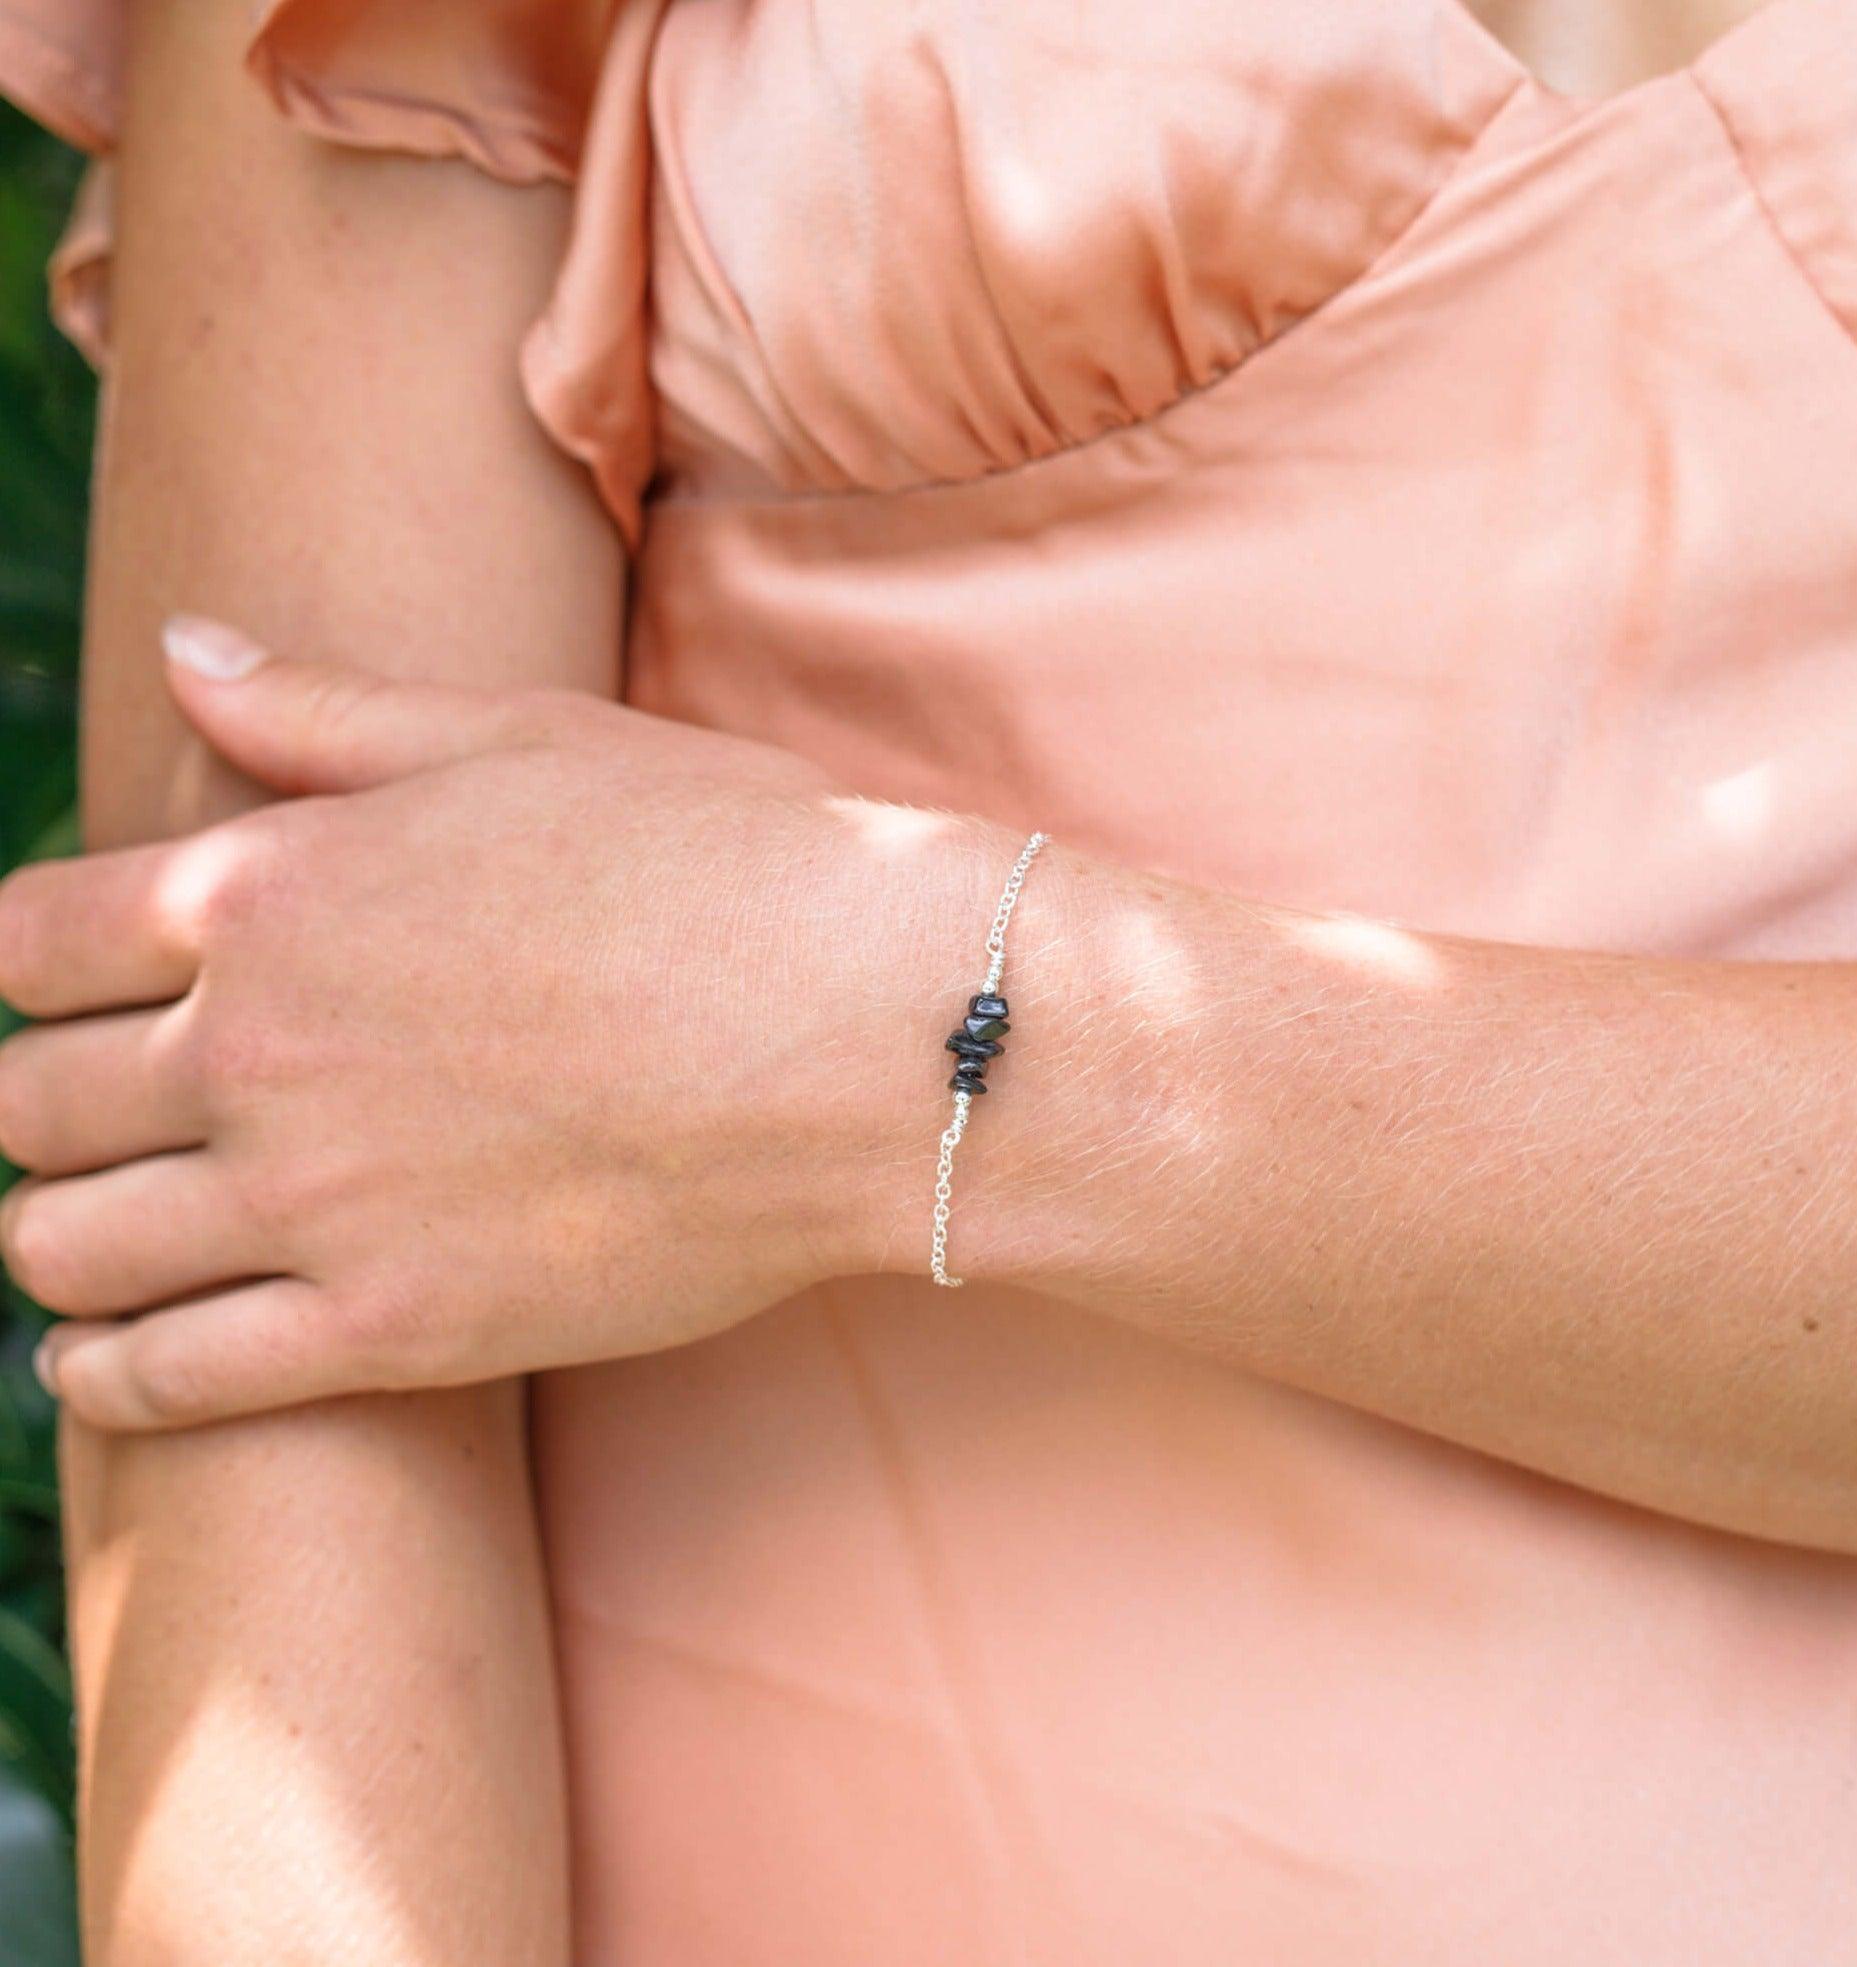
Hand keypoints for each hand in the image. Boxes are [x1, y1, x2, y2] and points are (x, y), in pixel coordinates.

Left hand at [0, 618, 973, 1426]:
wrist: (872, 1033)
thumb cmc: (726, 861)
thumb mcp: (526, 741)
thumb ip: (328, 712)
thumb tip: (180, 650)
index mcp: (271, 889)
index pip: (28, 939)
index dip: (20, 965)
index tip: (60, 988)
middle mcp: (257, 1048)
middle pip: (29, 1100)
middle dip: (39, 1102)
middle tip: (91, 1112)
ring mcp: (319, 1202)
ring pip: (66, 1243)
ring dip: (55, 1235)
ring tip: (92, 1233)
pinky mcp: (398, 1331)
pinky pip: (170, 1379)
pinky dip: (103, 1374)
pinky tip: (102, 1360)